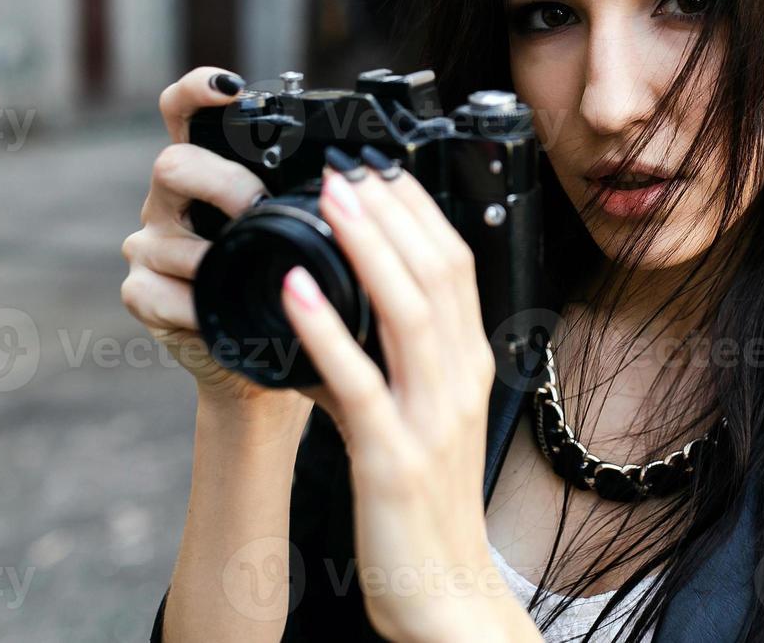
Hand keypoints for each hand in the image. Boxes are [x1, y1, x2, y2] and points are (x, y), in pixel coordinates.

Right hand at [120, 67, 306, 412]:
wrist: (258, 360)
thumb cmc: (283, 286)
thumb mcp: (297, 232)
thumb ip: (304, 196)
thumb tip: (364, 169)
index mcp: (209, 173)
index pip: (185, 112)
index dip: (200, 90)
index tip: (230, 87)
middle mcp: (172, 201)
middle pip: (173, 163)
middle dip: (222, 182)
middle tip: (258, 206)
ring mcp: (151, 246)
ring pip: (166, 233)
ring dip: (213, 254)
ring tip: (247, 270)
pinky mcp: (141, 293)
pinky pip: (160, 292)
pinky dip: (197, 306)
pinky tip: (219, 314)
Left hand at [278, 155, 530, 642]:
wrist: (444, 595)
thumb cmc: (427, 510)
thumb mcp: (417, 420)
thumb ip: (381, 366)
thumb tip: (330, 317)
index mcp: (467, 366)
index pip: (455, 267)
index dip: (418, 213)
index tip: (380, 173)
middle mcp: (458, 380)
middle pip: (437, 273)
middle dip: (392, 211)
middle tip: (350, 168)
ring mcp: (430, 416)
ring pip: (406, 311)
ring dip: (367, 246)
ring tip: (331, 200)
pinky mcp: (392, 457)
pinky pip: (357, 382)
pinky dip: (326, 329)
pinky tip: (295, 291)